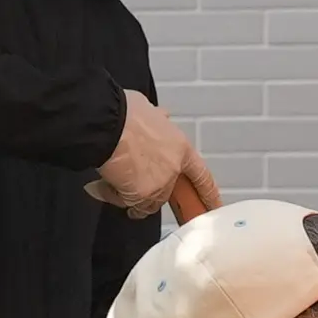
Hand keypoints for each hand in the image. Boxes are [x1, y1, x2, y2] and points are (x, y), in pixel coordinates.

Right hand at [87, 90, 206, 215]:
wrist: (109, 124)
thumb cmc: (125, 114)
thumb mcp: (150, 111)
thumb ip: (159, 119)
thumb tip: (161, 117)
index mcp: (180, 148)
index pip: (201, 176)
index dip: (208, 193)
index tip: (213, 206)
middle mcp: (173, 169)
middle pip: (166, 193)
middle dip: (148, 191)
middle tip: (132, 185)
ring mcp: (158, 184)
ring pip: (146, 202)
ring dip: (130, 195)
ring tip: (112, 181)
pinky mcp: (140, 195)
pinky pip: (126, 202)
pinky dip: (113, 195)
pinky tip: (103, 185)